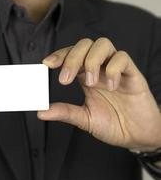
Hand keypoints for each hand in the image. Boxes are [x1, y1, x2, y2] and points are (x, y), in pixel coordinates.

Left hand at [38, 38, 160, 151]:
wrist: (138, 136)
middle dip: (72, 58)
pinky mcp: (132, 74)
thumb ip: (65, 112)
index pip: (70, 55)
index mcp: (85, 77)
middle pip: (84, 45)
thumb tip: (41, 112)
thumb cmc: (113, 124)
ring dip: (91, 60)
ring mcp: (116, 69)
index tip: (46, 64)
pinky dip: (114, 69)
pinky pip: (123, 58)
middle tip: (65, 79)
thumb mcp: (84, 119)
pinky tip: (111, 86)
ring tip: (90, 83)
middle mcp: (99, 69)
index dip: (59, 55)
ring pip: (102, 44)